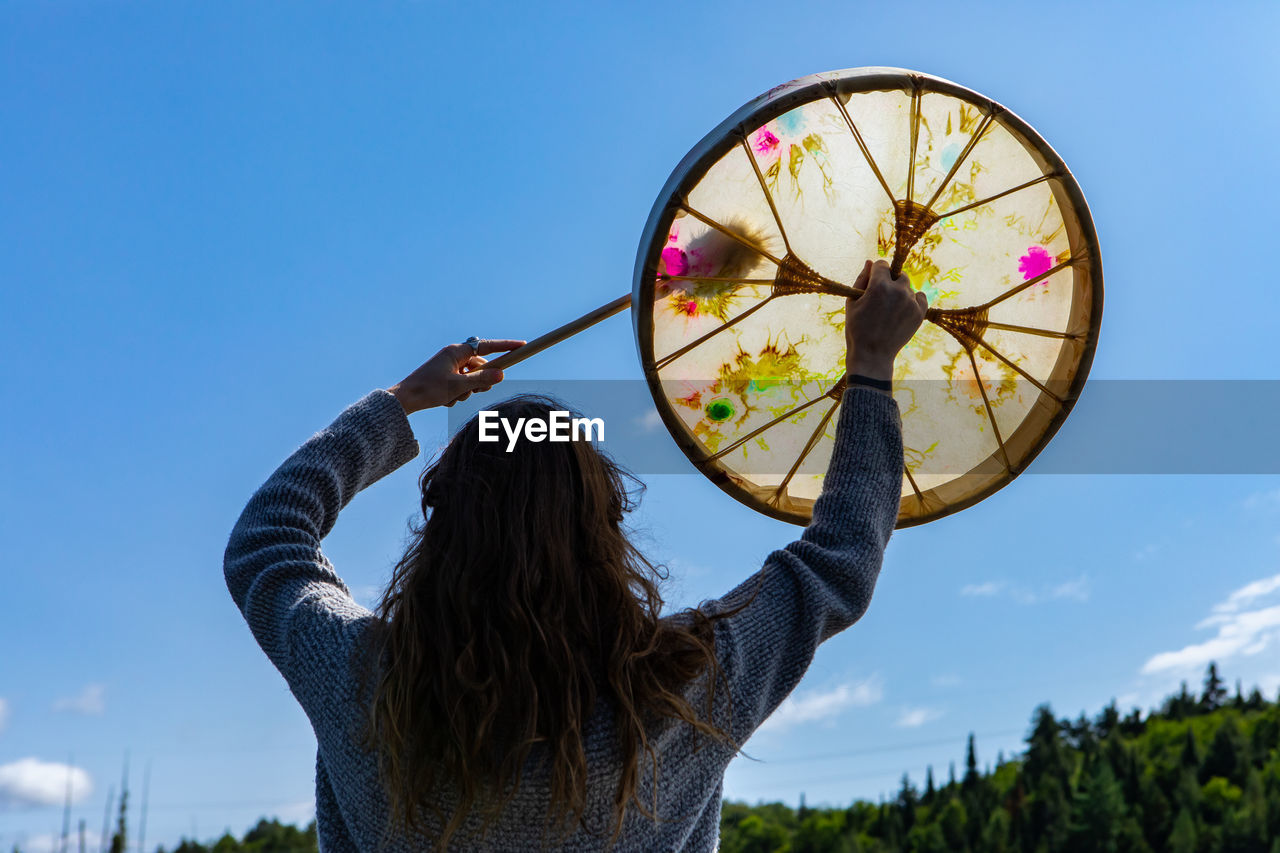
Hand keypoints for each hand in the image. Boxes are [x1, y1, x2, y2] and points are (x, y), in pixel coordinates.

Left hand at [387, 339, 524, 414]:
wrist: (405, 399)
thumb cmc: (428, 390)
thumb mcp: (459, 386)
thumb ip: (481, 380)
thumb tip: (501, 374)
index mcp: (456, 352)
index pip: (487, 346)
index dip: (505, 347)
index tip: (521, 346)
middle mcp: (453, 356)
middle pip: (480, 366)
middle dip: (480, 381)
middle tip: (475, 390)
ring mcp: (448, 366)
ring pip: (471, 378)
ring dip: (467, 391)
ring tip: (453, 397)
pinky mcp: (444, 377)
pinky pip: (461, 385)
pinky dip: (458, 394)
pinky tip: (445, 400)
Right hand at [845, 260, 926, 385]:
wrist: (872, 354)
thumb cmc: (857, 328)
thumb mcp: (853, 302)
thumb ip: (861, 279)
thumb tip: (870, 262)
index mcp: (879, 285)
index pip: (882, 264)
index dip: (876, 272)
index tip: (873, 283)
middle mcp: (898, 290)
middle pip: (899, 274)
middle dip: (890, 281)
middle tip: (882, 298)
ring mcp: (911, 302)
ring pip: (908, 287)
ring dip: (901, 292)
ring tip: (890, 309)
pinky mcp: (920, 313)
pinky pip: (921, 297)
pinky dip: (914, 300)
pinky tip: (903, 309)